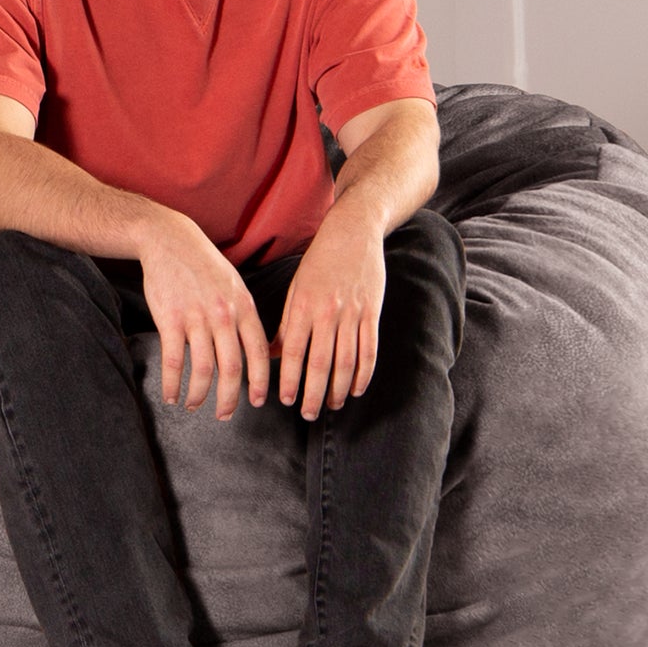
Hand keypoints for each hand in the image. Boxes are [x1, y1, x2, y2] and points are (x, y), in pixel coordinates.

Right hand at [137, 209, 271, 419]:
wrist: (170, 240)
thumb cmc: (204, 265)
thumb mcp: (234, 286)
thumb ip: (245, 316)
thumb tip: (259, 350)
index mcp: (244, 307)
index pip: (258, 352)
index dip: (260, 381)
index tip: (258, 402)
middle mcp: (224, 314)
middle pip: (232, 368)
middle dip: (230, 399)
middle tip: (225, 416)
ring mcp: (197, 317)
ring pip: (204, 369)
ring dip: (200, 395)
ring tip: (195, 406)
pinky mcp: (170, 319)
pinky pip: (174, 361)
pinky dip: (173, 383)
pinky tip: (171, 395)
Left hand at [276, 205, 385, 421]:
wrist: (353, 232)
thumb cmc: (318, 262)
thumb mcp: (296, 289)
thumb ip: (286, 323)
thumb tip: (274, 355)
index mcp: (303, 306)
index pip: (294, 352)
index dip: (290, 379)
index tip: (285, 400)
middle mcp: (327, 312)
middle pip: (320, 363)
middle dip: (313, 393)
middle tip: (307, 414)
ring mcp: (352, 313)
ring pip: (346, 361)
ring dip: (337, 389)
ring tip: (330, 406)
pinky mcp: (372, 313)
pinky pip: (369, 350)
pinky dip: (363, 374)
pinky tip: (356, 389)